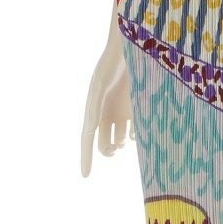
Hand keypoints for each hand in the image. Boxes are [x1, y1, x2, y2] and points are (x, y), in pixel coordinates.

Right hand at [80, 38, 133, 175]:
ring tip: (124, 140)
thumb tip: (90, 128)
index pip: (86, 139)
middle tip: (114, 149)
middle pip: (103, 142)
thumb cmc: (113, 62)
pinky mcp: (136, 107)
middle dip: (107, 151)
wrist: (132, 48)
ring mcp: (121, 111)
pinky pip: (136, 129)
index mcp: (94, 110)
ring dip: (121, 144)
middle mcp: (106, 113)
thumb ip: (96, 104)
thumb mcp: (101, 82)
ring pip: (119, 138)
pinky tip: (136, 133)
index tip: (85, 176)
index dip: (85, 157)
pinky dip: (136, 135)